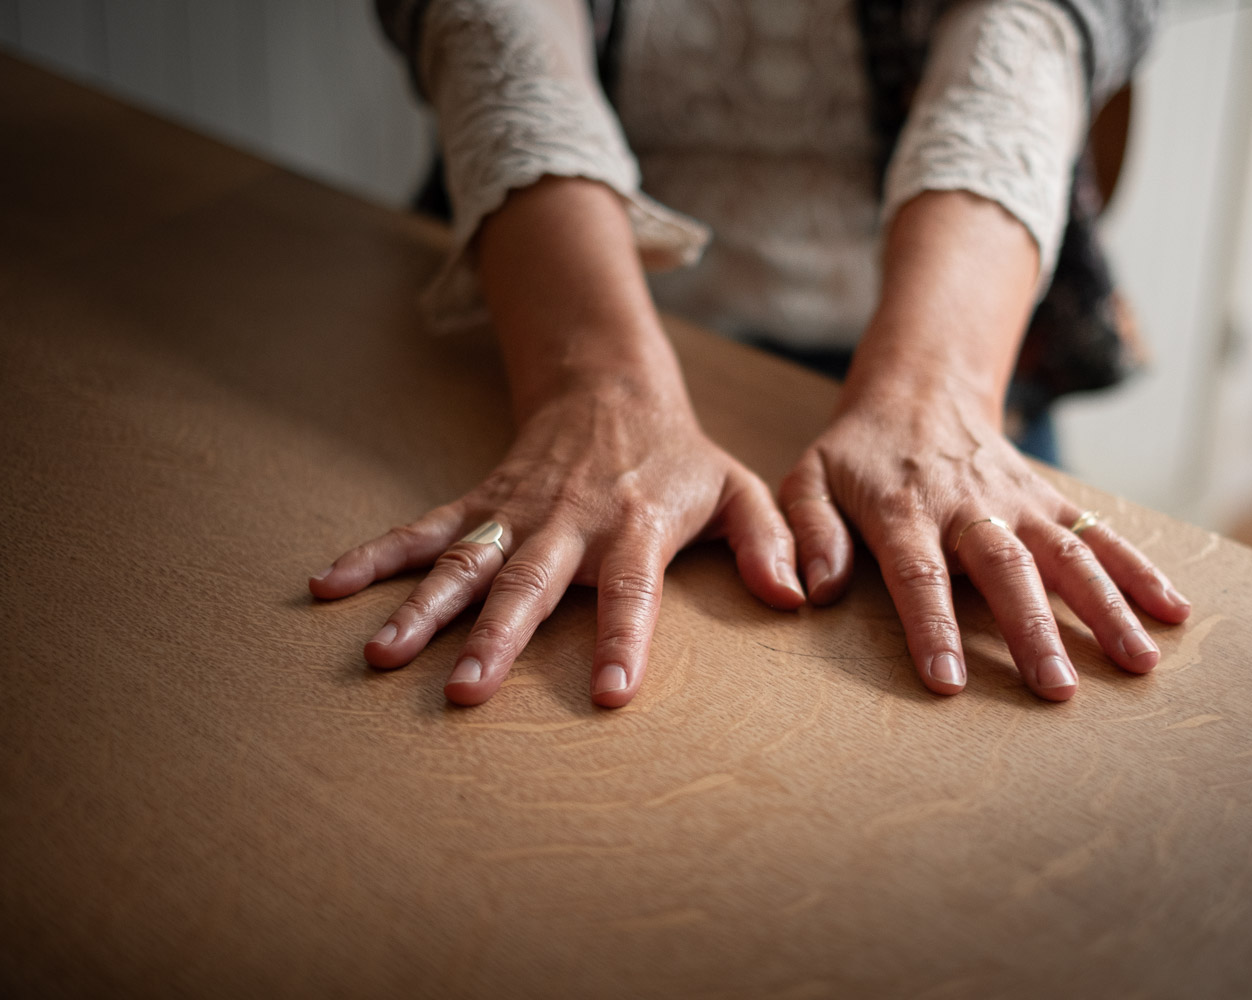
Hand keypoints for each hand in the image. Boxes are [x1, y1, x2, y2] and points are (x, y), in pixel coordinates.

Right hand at [309, 378, 803, 706]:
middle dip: (498, 638)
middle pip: (531, 583)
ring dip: (424, 608)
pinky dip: (375, 556)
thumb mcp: (740, 489)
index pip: (632, 589)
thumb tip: (794, 597)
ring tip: (384, 656)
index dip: (622, 637)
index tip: (608, 693)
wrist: (610, 389)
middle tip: (466, 692)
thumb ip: (770, 540)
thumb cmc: (680, 458)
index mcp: (636, 525)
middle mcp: (569, 522)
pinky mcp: (480, 502)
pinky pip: (422, 529)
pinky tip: (328, 586)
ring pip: (465, 562)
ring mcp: (516, 512)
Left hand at [779, 384, 1190, 699]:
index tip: (948, 681)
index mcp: (902, 509)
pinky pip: (1098, 533)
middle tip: (1058, 690)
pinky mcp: (1049, 499)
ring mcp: (1017, 500)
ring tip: (1140, 661)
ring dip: (1106, 607)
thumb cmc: (856, 454)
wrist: (919, 390)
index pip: (918, 573)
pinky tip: (1173, 611)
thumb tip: (813, 592)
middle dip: (1034, 629)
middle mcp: (968, 505)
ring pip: (1066, 552)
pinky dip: (1138, 569)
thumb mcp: (808, 479)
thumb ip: (808, 532)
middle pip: (1006, 569)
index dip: (932, 626)